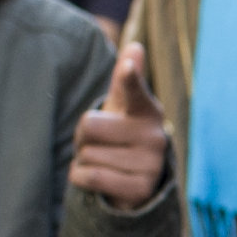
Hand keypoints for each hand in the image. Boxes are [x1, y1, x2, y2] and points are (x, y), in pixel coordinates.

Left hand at [69, 40, 170, 207]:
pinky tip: (96, 178)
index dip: (129, 78)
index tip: (127, 66)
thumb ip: (125, 79)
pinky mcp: (140, 189)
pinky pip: (90, 177)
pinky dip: (81, 178)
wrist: (133, 181)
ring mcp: (151, 164)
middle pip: (89, 125)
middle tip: (100, 144)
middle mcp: (155, 135)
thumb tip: (135, 47)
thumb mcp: (123, 107)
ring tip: (104, 162)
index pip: (135, 91)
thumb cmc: (122, 135)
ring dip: (84, 160)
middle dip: (82, 137)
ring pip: (87, 154)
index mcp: (148, 110)